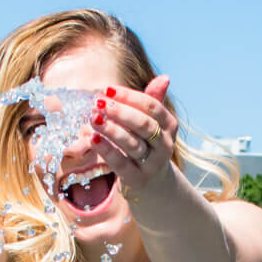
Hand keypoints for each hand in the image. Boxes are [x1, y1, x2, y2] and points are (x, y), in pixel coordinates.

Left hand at [90, 75, 176, 204]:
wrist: (154, 184)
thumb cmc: (148, 145)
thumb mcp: (153, 124)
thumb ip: (154, 101)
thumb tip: (164, 77)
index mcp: (169, 126)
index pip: (152, 106)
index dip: (129, 96)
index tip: (107, 90)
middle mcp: (165, 145)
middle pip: (144, 125)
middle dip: (120, 112)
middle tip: (99, 103)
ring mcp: (152, 164)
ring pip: (132, 144)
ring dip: (111, 130)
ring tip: (93, 118)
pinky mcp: (137, 179)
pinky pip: (121, 163)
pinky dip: (106, 150)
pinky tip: (93, 138)